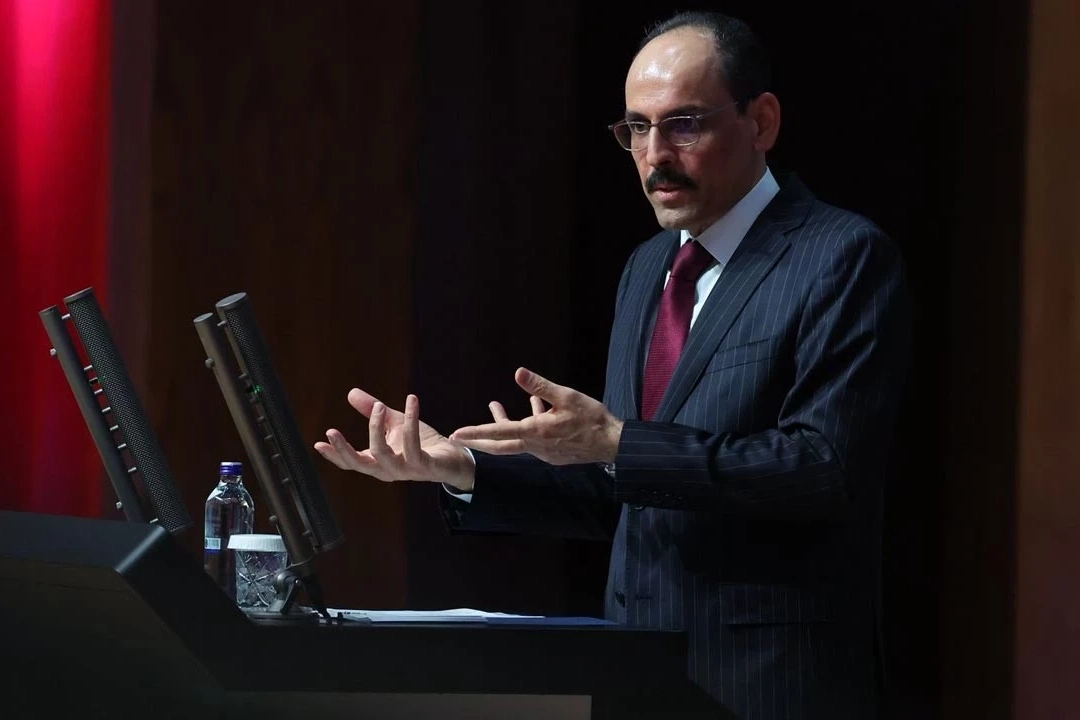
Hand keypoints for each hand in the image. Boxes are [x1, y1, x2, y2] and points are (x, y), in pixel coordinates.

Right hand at [314, 389, 475, 491]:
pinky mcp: (424, 466)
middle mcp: (389, 470)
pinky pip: (413, 444)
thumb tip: (350, 393)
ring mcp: (406, 470)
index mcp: (379, 462)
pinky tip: (411, 401)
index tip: (318, 444)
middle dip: (344, 449)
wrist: (453, 458)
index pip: (352, 462)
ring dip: (376, 428)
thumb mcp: (395, 423)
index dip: (334, 455)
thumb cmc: (423, 443)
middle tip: (331, 431)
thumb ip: (373, 411)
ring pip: (382, 454)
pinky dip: (411, 420)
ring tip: (379, 405)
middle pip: (361, 463)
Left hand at [449, 367, 622, 464]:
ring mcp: (544, 452)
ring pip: (517, 439)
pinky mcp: (553, 452)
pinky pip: (533, 438)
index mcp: (535, 431)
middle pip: (500, 445)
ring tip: (495, 406)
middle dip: (478, 440)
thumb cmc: (592, 419)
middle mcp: (535, 446)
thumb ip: (541, 386)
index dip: (475, 432)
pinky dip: (527, 424)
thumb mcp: (567, 396)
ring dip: (504, 425)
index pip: (498, 432)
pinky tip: (536, 407)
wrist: (612, 443)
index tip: (456, 434)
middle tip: (459, 437)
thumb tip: (518, 373)